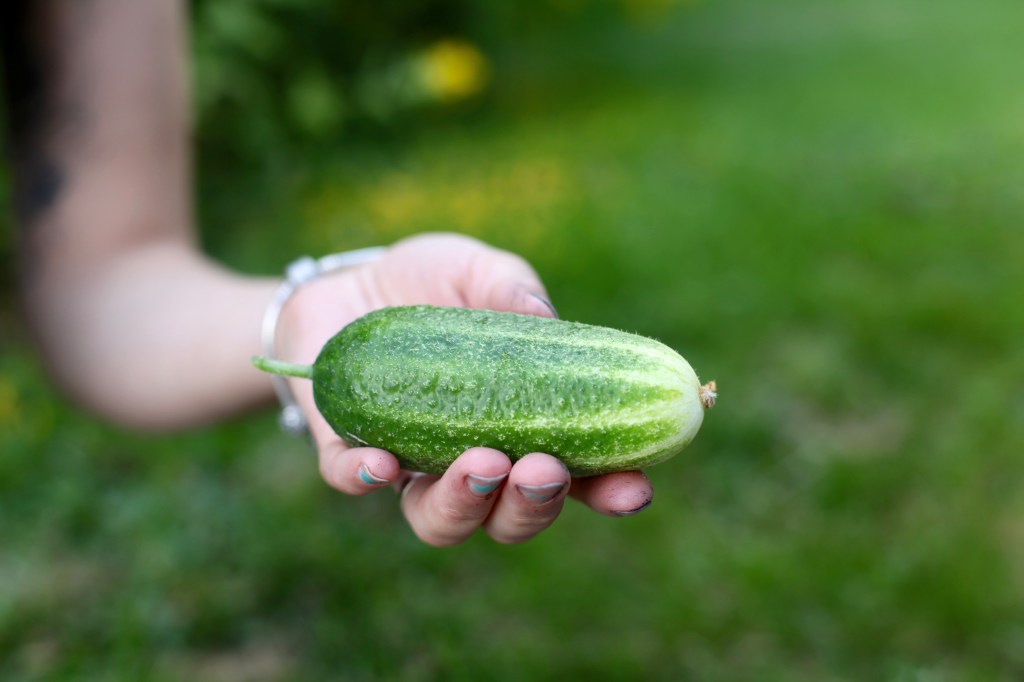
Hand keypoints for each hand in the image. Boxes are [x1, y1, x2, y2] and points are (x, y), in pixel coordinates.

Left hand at [276, 233, 653, 545]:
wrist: (349, 281)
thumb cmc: (433, 283)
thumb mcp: (478, 271)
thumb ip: (509, 288)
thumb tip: (541, 316)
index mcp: (520, 426)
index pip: (575, 475)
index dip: (607, 489)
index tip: (637, 483)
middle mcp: (470, 460)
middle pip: (508, 516)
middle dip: (532, 505)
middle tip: (542, 468)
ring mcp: (410, 464)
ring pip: (440, 521)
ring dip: (465, 504)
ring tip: (481, 465)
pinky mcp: (345, 450)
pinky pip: (351, 481)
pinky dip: (366, 478)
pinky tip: (381, 464)